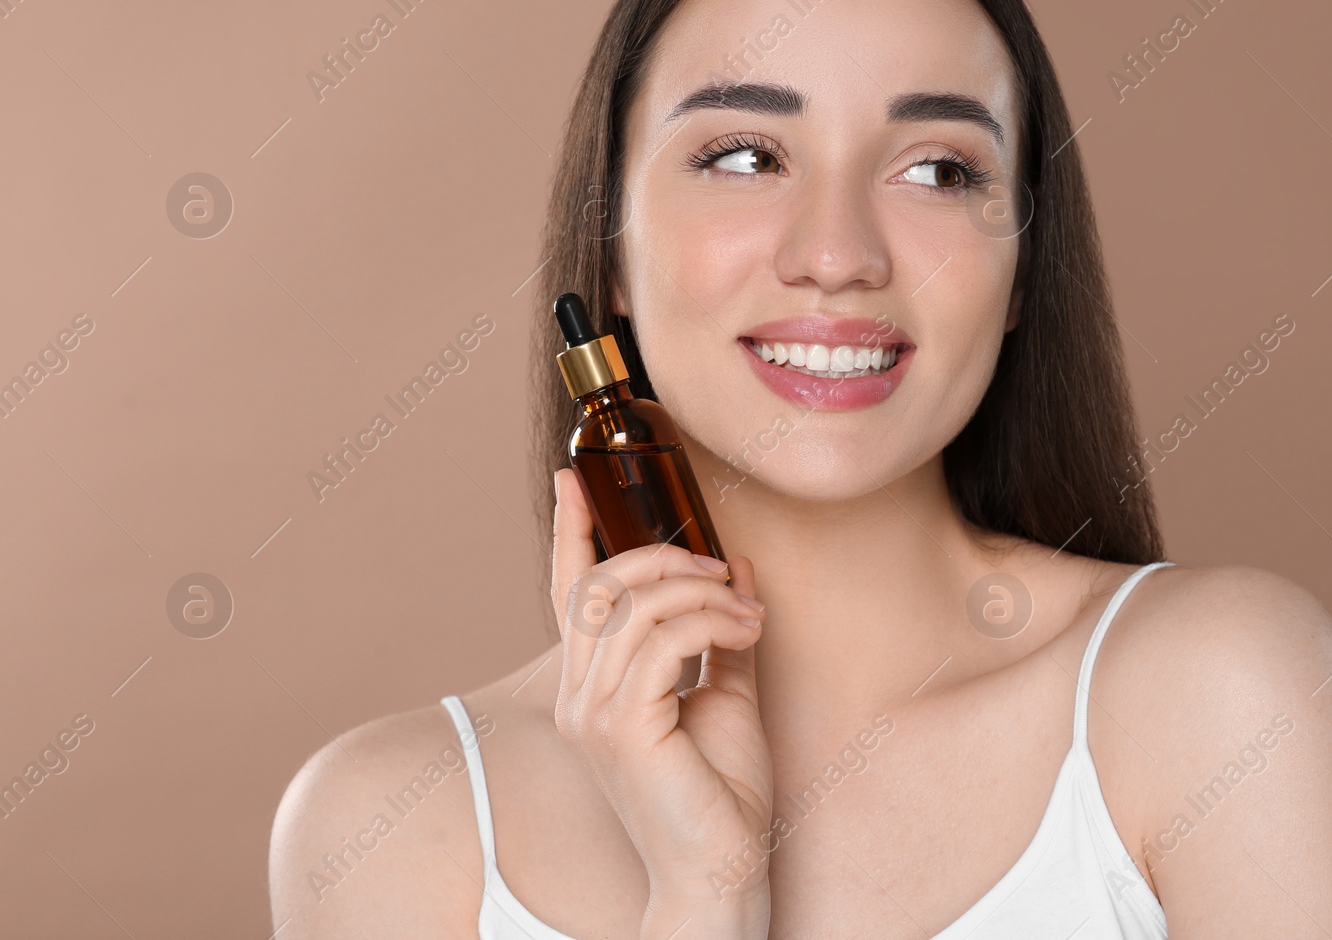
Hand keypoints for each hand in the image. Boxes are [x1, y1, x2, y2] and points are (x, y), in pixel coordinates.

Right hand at [549, 467, 773, 918]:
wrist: (719, 871)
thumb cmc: (719, 793)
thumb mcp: (726, 692)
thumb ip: (723, 632)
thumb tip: (737, 569)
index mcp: (592, 688)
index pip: (568, 594)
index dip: (569, 532)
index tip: (572, 479)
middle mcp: (579, 697)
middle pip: (599, 585)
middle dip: (661, 556)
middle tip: (719, 569)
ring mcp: (592, 713)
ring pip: (630, 605)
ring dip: (698, 591)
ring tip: (744, 610)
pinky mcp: (621, 727)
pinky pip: (660, 640)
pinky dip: (710, 620)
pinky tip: (745, 630)